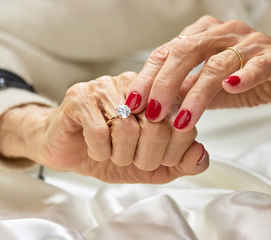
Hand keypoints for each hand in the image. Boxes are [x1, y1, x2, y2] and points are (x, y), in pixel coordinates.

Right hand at [0, 72, 207, 182]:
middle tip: (132, 160)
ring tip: (112, 154)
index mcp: (158, 96)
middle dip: (145, 157)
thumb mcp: (153, 166)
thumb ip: (181, 162)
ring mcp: (107, 86)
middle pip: (156, 126)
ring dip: (120, 154)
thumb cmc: (112, 152)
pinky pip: (99, 131)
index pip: (182, 122)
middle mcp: (136, 85)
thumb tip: (200, 153)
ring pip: (127, 127)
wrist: (71, 150)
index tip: (156, 160)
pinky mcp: (81, 96)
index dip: (172, 152)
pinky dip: (99, 151)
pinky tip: (96, 149)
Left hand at [126, 15, 270, 130]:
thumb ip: (184, 90)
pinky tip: (230, 88)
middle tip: (151, 112)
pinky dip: (243, 76)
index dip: (147, 77)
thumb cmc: (249, 80)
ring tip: (183, 120)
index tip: (132, 102)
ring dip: (197, 94)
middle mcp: (225, 33)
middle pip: (186, 52)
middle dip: (164, 83)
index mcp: (204, 35)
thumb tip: (153, 104)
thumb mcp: (209, 87)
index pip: (167, 51)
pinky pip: (257, 64)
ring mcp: (251, 43)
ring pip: (217, 63)